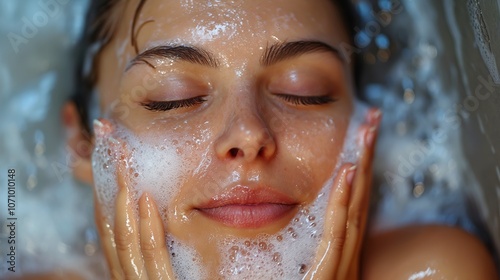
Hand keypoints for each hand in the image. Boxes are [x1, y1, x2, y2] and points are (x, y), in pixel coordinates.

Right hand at [94, 142, 175, 279]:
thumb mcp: (170, 265)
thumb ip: (157, 245)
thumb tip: (152, 206)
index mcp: (131, 270)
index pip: (111, 232)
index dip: (106, 198)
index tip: (109, 167)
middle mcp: (129, 277)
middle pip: (112, 231)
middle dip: (111, 191)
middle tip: (113, 155)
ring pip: (124, 241)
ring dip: (123, 201)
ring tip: (125, 170)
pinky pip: (151, 256)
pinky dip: (146, 227)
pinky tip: (146, 200)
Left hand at [303, 107, 380, 279]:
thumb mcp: (303, 267)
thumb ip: (305, 243)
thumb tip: (289, 213)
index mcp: (340, 247)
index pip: (351, 200)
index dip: (358, 167)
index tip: (360, 137)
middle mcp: (347, 250)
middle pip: (360, 195)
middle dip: (367, 156)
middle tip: (374, 119)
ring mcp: (342, 260)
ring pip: (356, 205)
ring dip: (362, 166)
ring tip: (368, 132)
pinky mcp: (330, 271)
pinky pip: (339, 230)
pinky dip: (345, 201)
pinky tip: (349, 173)